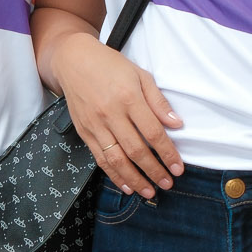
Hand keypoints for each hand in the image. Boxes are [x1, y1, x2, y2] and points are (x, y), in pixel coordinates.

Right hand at [51, 31, 181, 195]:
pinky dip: (114, 175)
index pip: (153, 132)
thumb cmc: (110, 65)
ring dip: (135, 179)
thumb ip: (158, 101)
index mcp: (128, 97)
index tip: (178, 167)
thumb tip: (176, 124)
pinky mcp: (84, 132)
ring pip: (116, 159)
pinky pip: (100, 159)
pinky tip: (127, 185)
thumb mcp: (140, 75)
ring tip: (149, 191)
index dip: (167, 153)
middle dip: (154, 170)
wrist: (73, 60)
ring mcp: (95, 125)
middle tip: (167, 184)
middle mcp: (110, 113)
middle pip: (136, 150)